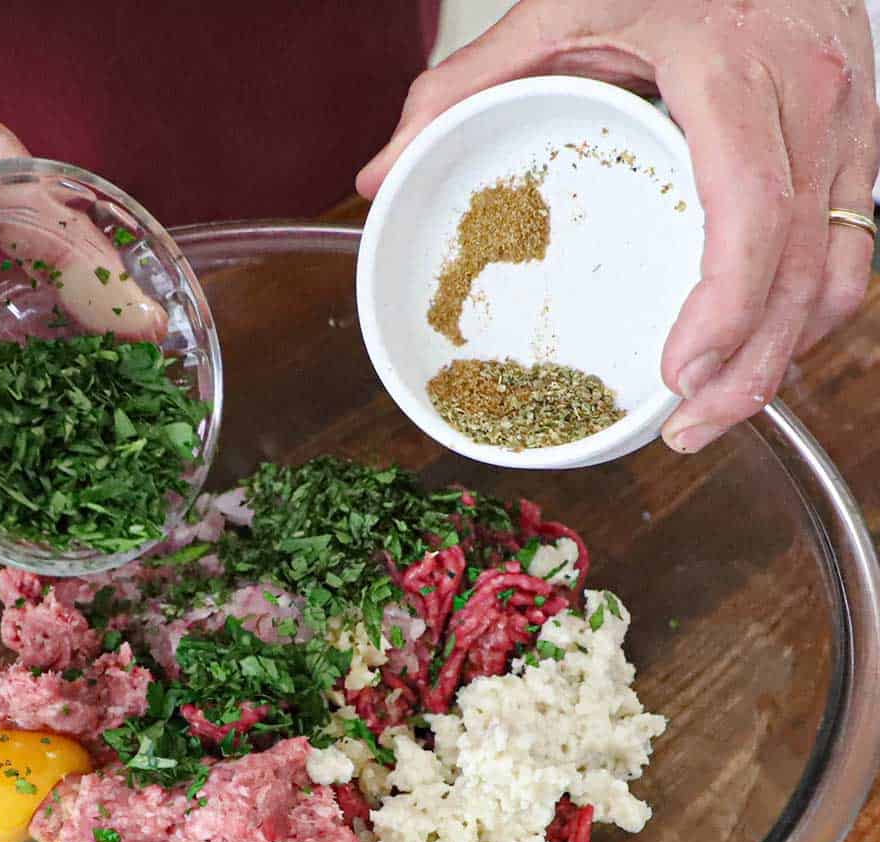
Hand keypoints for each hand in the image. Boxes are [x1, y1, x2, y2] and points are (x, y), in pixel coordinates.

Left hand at [359, 0, 879, 453]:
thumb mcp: (557, 5)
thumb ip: (462, 85)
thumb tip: (379, 173)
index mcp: (731, 71)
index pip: (752, 210)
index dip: (726, 307)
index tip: (681, 375)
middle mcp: (809, 101)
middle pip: (804, 269)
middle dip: (751, 371)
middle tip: (688, 430)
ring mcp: (850, 121)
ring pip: (842, 269)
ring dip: (785, 354)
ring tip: (716, 408)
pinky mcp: (862, 137)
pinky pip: (854, 245)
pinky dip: (810, 310)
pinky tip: (757, 346)